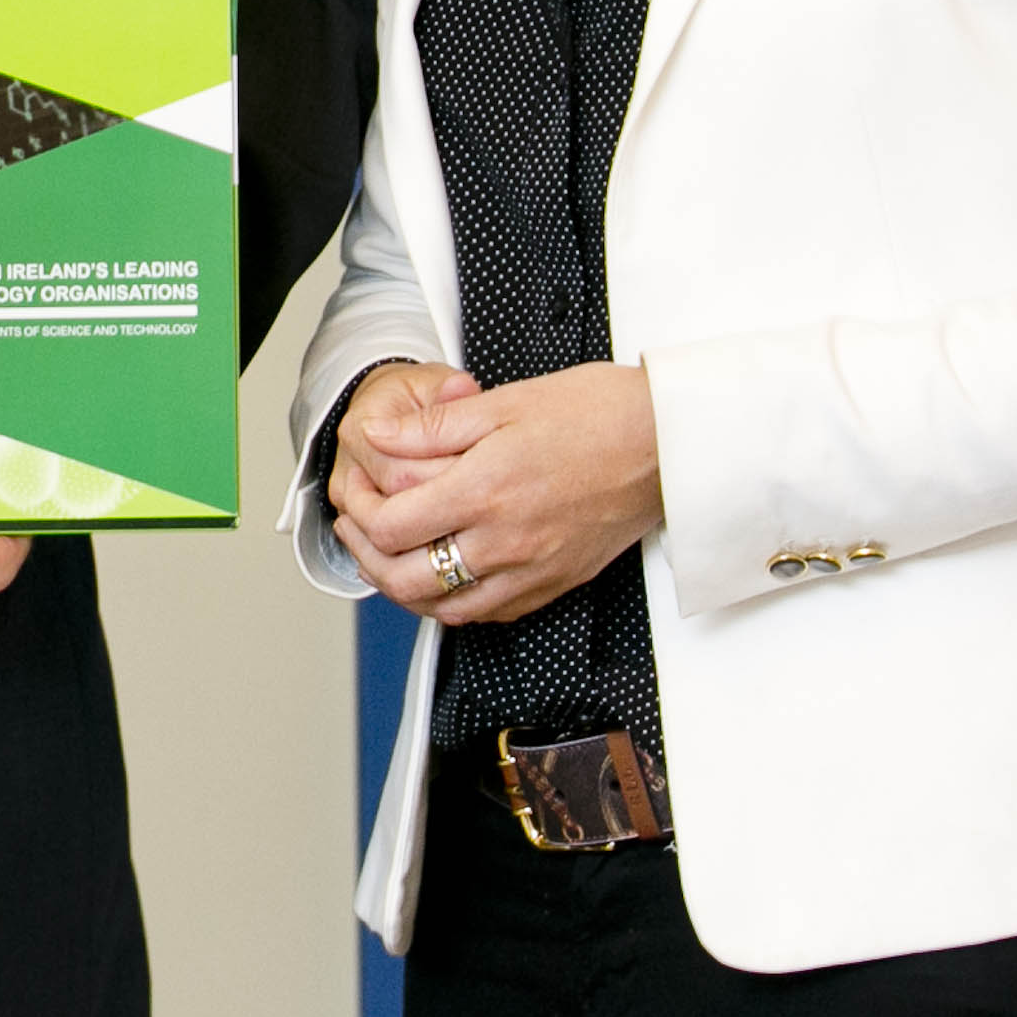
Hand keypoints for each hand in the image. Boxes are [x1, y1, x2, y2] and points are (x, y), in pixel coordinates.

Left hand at [334, 361, 660, 624]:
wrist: (664, 443)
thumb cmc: (596, 414)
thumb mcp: (503, 402)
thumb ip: (431, 428)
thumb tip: (377, 437)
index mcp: (485, 491)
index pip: (393, 528)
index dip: (359, 515)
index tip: (352, 496)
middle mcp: (505, 542)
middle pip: (407, 581)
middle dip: (366, 557)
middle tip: (356, 529)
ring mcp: (531, 571)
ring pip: (443, 609)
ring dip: (403, 588)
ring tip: (388, 555)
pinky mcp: (553, 585)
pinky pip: (487, 613)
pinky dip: (452, 602)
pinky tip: (442, 576)